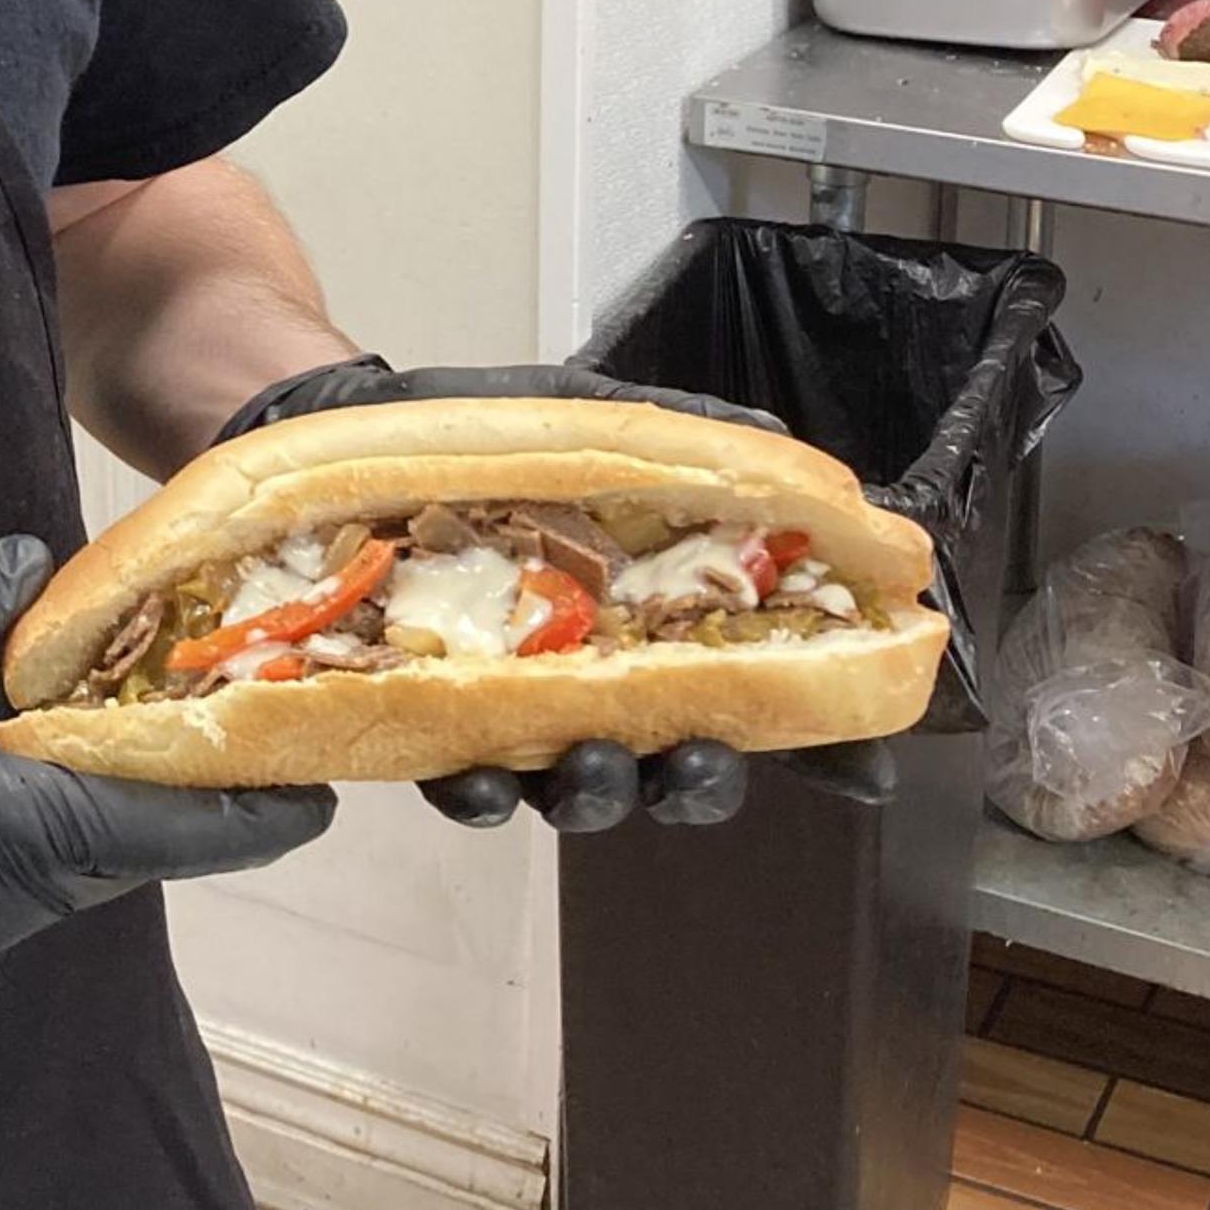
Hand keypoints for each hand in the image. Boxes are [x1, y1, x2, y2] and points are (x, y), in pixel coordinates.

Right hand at [0, 537, 333, 1060]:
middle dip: (201, 795)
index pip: (170, 832)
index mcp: (9, 835)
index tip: (322, 781)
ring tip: (164, 729)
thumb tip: (35, 560)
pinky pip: (32, 884)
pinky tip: (52, 766)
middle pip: (140, 852)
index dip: (254, 808)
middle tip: (246, 720)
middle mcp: (10, 901)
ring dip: (129, 808)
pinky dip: (67, 828)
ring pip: (86, 869)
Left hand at [223, 356, 781, 833]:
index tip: (860, 774)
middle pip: (672, 765)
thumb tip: (789, 454)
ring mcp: (518, 705)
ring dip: (597, 794)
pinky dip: (476, 791)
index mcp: (653, 619)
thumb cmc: (484, 432)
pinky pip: (464, 778)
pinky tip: (478, 780)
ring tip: (594, 768)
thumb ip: (691, 443)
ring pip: (578, 786)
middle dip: (694, 781)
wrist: (350, 426)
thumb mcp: (593, 415)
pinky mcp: (431, 715)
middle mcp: (596, 678)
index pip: (753, 696)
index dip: (816, 749)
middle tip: (698, 759)